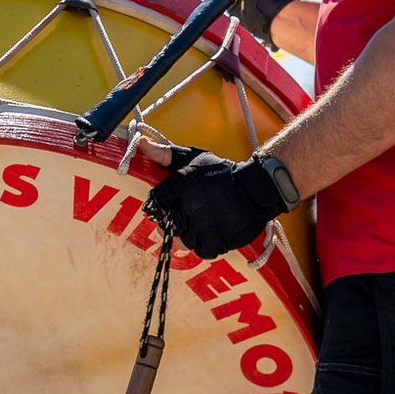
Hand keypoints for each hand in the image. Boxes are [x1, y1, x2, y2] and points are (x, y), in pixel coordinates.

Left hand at [145, 147, 287, 258]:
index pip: (155, 203)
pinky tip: (210, 231)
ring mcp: (200, 230)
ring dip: (187, 234)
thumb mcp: (192, 158)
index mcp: (178, 188)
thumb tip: (139, 143)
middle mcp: (187, 211)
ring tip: (200, 222)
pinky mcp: (215, 243)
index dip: (160, 204)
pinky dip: (203, 243)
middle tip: (186, 213)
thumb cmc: (221, 173)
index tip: (169, 202)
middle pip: (164, 227)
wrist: (254, 190)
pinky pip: (200, 250)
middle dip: (171, 221)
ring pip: (181, 240)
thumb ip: (165, 154)